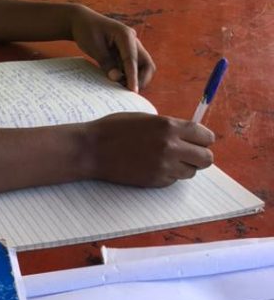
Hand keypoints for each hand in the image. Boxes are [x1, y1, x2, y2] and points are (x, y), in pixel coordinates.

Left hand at [69, 5, 155, 92]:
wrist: (81, 21)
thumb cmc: (86, 31)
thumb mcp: (93, 46)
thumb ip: (106, 62)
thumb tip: (116, 79)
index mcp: (125, 35)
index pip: (132, 60)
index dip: (133, 77)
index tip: (133, 91)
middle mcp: (132, 41)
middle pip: (146, 64)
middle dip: (141, 79)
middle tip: (127, 92)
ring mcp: (131, 47)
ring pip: (141, 67)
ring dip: (134, 79)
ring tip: (118, 87)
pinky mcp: (126, 53)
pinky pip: (132, 67)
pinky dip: (127, 76)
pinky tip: (116, 82)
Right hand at [87, 113, 214, 187]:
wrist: (92, 149)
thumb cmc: (115, 129)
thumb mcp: (146, 119)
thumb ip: (169, 126)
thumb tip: (188, 135)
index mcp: (169, 126)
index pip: (206, 136)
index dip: (204, 139)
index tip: (199, 141)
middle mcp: (171, 147)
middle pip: (206, 158)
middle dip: (199, 156)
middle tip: (188, 153)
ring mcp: (164, 166)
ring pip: (191, 171)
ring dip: (184, 166)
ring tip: (166, 159)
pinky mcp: (156, 181)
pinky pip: (174, 180)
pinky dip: (168, 174)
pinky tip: (152, 166)